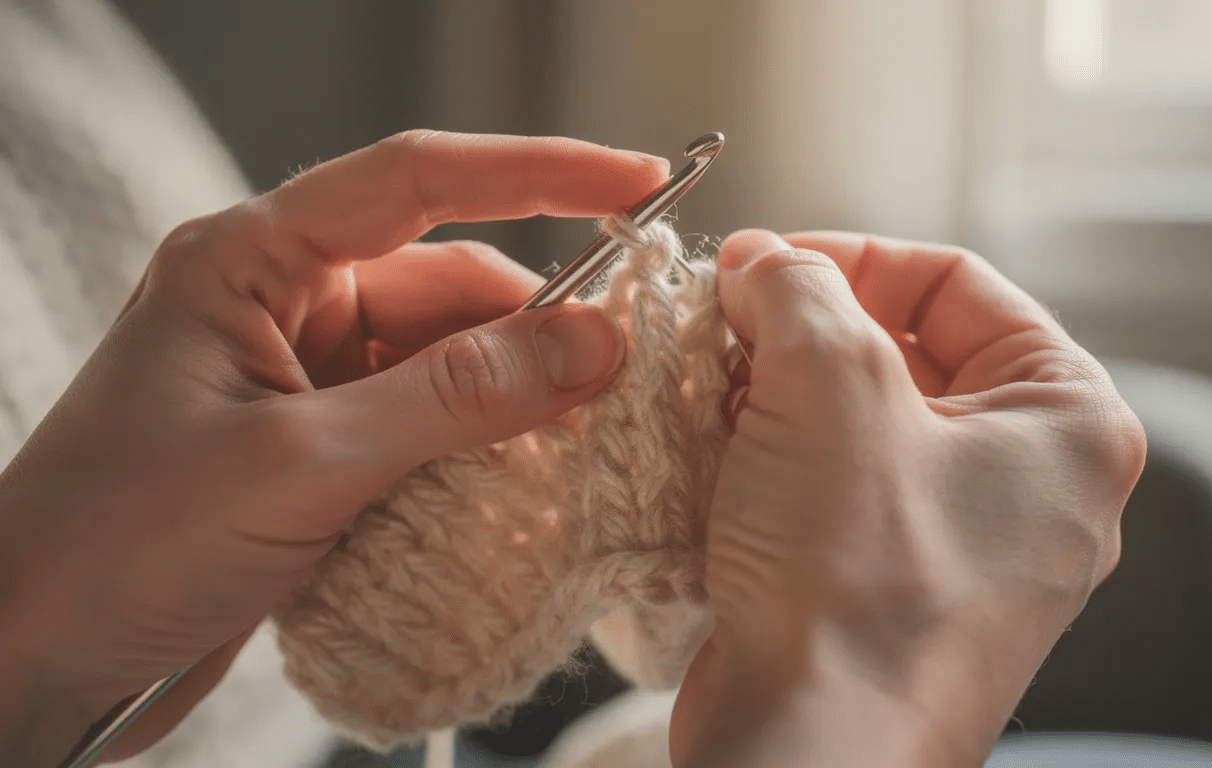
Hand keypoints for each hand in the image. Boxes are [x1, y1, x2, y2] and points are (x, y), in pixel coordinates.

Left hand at [0, 131, 666, 765]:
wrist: (35, 660)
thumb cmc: (118, 545)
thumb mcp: (302, 464)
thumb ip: (455, 398)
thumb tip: (593, 344)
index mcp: (252, 261)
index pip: (417, 180)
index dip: (539, 170)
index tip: (636, 181)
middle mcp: (282, 304)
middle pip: (449, 281)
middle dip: (538, 322)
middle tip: (622, 373)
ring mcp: (305, 379)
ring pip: (448, 360)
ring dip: (514, 396)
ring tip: (581, 443)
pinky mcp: (320, 449)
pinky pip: (429, 423)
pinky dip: (481, 447)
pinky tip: (522, 482)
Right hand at [670, 230, 1145, 765]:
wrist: (811, 751)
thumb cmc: (857, 587)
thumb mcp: (830, 386)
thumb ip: (799, 288)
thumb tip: (764, 263)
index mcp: (1068, 422)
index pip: (956, 283)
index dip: (850, 257)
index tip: (761, 261)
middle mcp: (1030, 486)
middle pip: (905, 352)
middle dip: (801, 332)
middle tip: (721, 324)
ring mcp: (964, 546)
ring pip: (860, 423)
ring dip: (775, 395)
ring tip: (706, 393)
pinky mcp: (894, 590)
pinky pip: (834, 492)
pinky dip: (772, 462)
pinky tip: (712, 456)